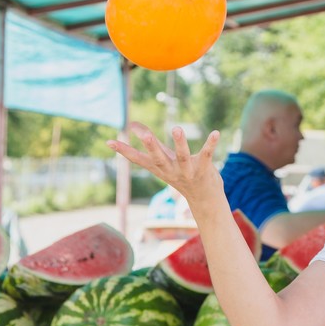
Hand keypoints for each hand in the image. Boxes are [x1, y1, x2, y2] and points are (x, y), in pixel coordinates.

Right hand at [107, 122, 224, 210]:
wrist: (205, 200)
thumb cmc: (181, 175)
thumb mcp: (164, 161)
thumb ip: (151, 144)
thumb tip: (133, 125)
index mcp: (160, 169)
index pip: (138, 160)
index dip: (124, 151)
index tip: (109, 141)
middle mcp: (171, 171)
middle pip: (159, 159)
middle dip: (152, 148)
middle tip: (145, 135)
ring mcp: (188, 171)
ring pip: (183, 156)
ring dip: (180, 143)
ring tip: (177, 128)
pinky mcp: (204, 168)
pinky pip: (207, 155)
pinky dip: (211, 144)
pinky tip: (215, 133)